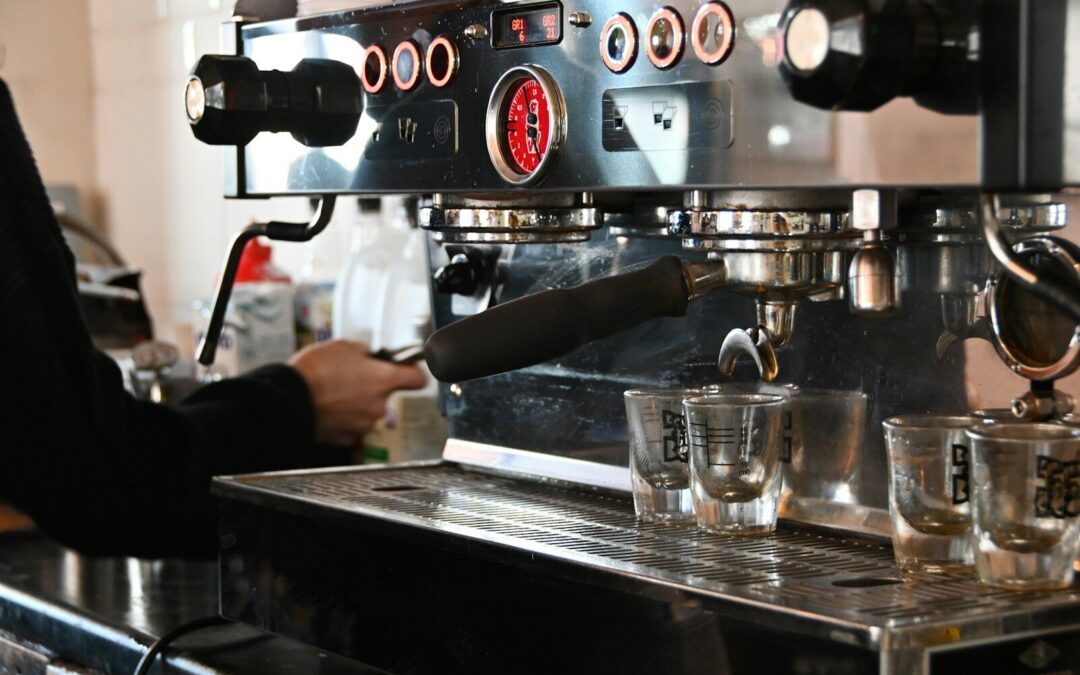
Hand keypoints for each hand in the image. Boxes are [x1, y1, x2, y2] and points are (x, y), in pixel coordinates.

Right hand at [289, 340, 427, 445]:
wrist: (289, 399)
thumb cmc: (314, 370)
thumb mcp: (342, 346)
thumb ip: (364, 352)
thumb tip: (368, 355)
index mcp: (383, 380)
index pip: (418, 379)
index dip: (413, 372)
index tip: (407, 369)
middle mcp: (379, 405)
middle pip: (386, 395)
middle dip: (372, 386)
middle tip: (351, 377)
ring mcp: (363, 424)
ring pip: (367, 411)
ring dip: (356, 403)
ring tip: (333, 392)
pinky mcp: (347, 438)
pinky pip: (352, 425)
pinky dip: (344, 418)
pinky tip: (328, 407)